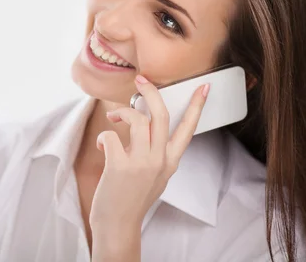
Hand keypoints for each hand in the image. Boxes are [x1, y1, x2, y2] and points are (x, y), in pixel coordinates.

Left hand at [89, 74, 209, 259]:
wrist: (118, 225)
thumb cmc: (132, 198)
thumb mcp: (156, 176)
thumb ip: (157, 152)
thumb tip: (146, 126)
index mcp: (170, 161)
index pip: (189, 128)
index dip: (197, 106)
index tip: (204, 87)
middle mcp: (160, 160)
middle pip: (161, 115)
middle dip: (151, 92)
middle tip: (141, 80)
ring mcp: (141, 163)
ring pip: (138, 119)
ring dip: (122, 112)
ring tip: (114, 117)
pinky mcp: (120, 166)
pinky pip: (111, 135)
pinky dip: (103, 136)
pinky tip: (101, 145)